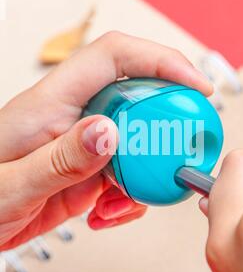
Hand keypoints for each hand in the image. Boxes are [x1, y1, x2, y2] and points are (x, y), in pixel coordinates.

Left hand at [0, 31, 211, 249]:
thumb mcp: (12, 185)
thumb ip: (60, 158)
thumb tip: (108, 131)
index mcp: (50, 103)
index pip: (113, 57)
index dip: (160, 60)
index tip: (195, 86)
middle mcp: (72, 117)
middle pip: (137, 97)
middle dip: (166, 126)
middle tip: (175, 158)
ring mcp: (82, 146)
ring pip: (138, 141)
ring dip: (147, 174)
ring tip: (124, 203)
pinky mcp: (87, 172)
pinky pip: (127, 175)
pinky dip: (130, 198)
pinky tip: (107, 215)